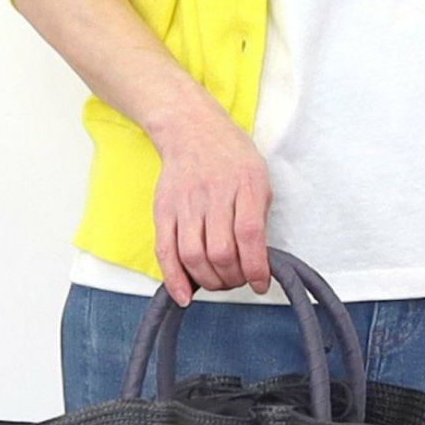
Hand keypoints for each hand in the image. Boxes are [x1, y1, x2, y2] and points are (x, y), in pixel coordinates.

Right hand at [148, 87, 272, 305]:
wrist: (192, 129)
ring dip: (209, 281)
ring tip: (219, 282)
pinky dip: (175, 279)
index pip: (250, 236)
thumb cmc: (231, 156)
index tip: (260, 283)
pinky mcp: (164, 210)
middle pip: (221, 252)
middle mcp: (214, 194)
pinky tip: (185, 296)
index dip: (256, 268)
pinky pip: (166, 250)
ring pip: (194, 256)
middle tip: (239, 281)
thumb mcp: (259, 178)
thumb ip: (258, 217)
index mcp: (245, 185)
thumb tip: (258, 261)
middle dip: (233, 278)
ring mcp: (186, 203)